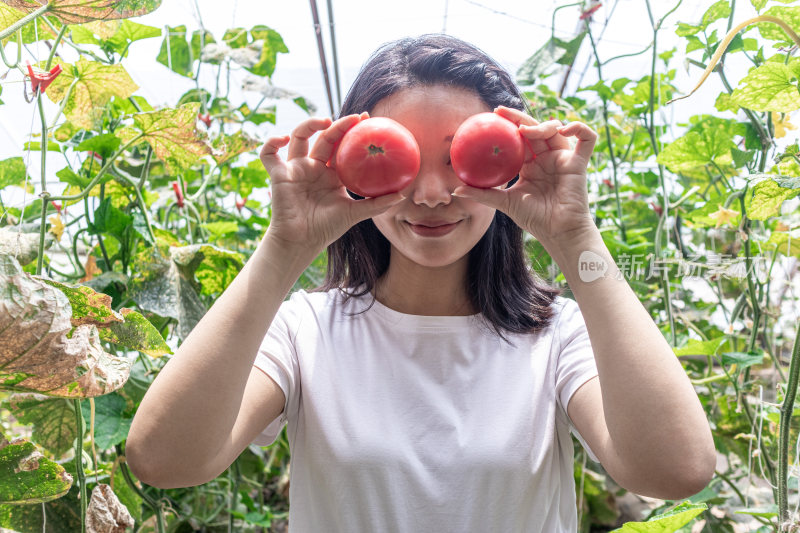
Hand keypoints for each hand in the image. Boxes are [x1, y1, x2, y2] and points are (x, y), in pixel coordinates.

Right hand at [259, 113, 404, 252]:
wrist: (302, 242)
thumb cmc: (326, 228)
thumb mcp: (355, 213)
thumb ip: (377, 204)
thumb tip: (403, 195)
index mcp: (332, 173)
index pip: (343, 146)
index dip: (352, 130)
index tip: (367, 119)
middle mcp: (314, 166)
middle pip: (324, 137)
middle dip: (339, 125)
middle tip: (355, 118)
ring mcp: (296, 168)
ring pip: (298, 137)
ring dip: (309, 124)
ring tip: (324, 121)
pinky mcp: (279, 175)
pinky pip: (268, 154)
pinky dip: (271, 142)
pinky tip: (282, 138)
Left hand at [451, 107, 597, 247]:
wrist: (557, 232)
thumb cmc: (534, 219)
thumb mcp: (505, 203)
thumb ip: (483, 194)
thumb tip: (456, 190)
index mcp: (530, 164)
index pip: (518, 139)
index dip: (507, 125)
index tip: (491, 116)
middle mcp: (547, 158)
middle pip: (534, 129)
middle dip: (518, 117)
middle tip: (500, 112)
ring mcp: (563, 158)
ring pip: (555, 129)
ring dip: (540, 125)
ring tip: (524, 131)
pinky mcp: (579, 162)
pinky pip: (586, 138)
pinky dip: (579, 127)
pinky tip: (563, 128)